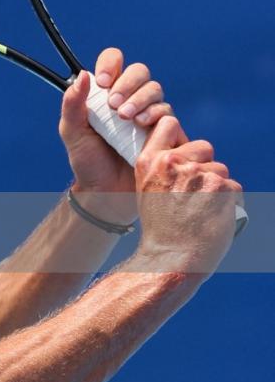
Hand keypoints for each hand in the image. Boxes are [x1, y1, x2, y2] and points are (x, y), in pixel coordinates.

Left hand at [60, 48, 170, 219]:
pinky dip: (155, 115)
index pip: (113, 62)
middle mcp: (129, 98)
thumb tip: (83, 76)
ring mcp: (148, 113)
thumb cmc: (87, 161)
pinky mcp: (164, 130)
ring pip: (155, 90)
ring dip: (141, 99)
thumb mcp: (72, 132)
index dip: (110, 64)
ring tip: (126, 119)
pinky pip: (167, 112)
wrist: (106, 192)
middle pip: (139, 72)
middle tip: (113, 105)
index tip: (102, 82)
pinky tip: (141, 127)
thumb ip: (72, 104)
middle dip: (128, 84)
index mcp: (105, 93)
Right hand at [131, 115, 241, 274]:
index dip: (180, 136)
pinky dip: (230, 202)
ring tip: (203, 210)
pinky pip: (234, 187)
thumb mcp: (147, 191)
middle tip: (196, 192)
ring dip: (218, 186)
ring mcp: (198, 174)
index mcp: (150, 162)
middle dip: (205, 164)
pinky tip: (215, 216)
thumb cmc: (161, 229)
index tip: (182, 152)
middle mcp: (172, 163)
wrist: (172, 258)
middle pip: (203, 147)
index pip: (168, 124)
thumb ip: (161, 168)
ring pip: (221, 169)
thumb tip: (183, 154)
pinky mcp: (222, 187)